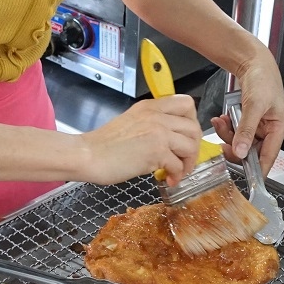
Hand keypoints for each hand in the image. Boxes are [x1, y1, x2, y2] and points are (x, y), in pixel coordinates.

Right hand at [77, 94, 201, 184]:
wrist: (88, 155)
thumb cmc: (104, 144)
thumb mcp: (131, 122)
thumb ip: (151, 123)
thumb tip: (169, 138)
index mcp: (150, 107)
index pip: (186, 103)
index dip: (192, 121)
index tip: (185, 137)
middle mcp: (157, 116)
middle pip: (193, 128)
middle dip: (194, 147)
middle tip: (185, 159)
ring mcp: (158, 133)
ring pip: (190, 146)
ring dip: (188, 163)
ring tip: (177, 172)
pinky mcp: (156, 152)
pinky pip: (178, 165)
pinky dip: (177, 175)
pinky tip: (168, 180)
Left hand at [211, 46, 283, 174]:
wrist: (253, 63)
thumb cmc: (263, 79)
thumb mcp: (254, 106)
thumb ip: (247, 130)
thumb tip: (241, 151)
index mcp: (279, 129)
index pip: (269, 158)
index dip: (258, 171)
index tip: (250, 184)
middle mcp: (270, 130)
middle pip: (250, 151)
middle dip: (234, 145)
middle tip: (223, 140)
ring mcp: (258, 127)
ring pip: (240, 142)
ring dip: (228, 134)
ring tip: (222, 120)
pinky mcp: (248, 122)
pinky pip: (236, 132)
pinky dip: (227, 126)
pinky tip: (223, 117)